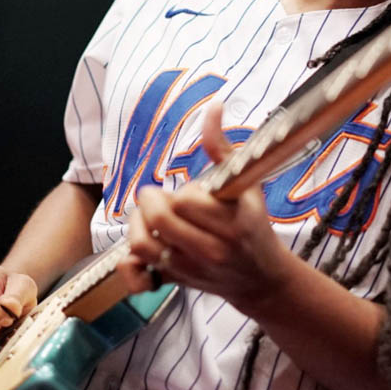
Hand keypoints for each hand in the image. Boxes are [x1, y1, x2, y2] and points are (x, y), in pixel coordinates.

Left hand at [117, 102, 295, 315]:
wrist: (261, 277)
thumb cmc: (252, 223)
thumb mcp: (247, 185)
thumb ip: (223, 147)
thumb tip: (213, 106)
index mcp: (232, 223)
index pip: (186, 201)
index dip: (185, 192)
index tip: (195, 192)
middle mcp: (210, 250)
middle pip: (159, 220)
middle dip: (154, 202)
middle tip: (162, 199)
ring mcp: (190, 270)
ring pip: (142, 245)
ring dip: (138, 225)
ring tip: (150, 218)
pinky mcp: (175, 283)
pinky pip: (139, 278)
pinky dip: (130, 264)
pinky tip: (140, 249)